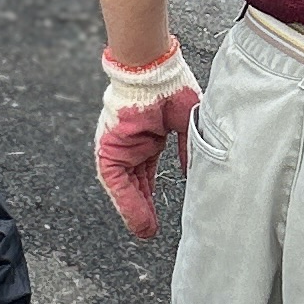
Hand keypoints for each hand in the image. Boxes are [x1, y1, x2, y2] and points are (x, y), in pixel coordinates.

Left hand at [95, 44, 202, 239]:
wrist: (153, 72)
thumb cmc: (172, 88)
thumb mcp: (187, 125)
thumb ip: (189, 150)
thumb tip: (193, 173)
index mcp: (148, 138)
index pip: (147, 173)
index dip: (151, 195)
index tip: (158, 215)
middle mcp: (131, 144)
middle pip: (135, 182)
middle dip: (143, 208)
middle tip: (151, 230)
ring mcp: (119, 146)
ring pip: (124, 186)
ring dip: (135, 210)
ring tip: (146, 232)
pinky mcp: (110, 148)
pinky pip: (115, 181)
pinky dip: (127, 201)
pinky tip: (137, 219)